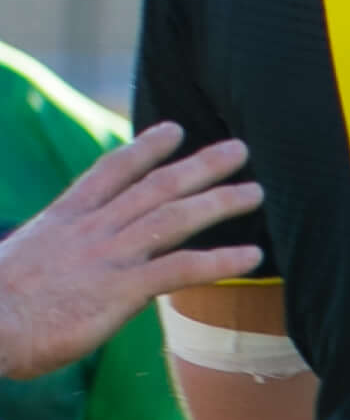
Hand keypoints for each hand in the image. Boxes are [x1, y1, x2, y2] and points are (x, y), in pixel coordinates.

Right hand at [0, 126, 262, 381]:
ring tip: (257, 192)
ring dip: (219, 202)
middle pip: (154, 186)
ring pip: (173, 217)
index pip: (110, 171)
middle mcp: (90, 229)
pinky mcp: (120, 290)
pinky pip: (180, 269)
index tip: (175, 130)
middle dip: (199, 166)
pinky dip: (220, 261)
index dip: (145, 149)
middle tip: (239, 149)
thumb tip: (60, 270)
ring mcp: (107, 256)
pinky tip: (253, 256)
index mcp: (64, 219)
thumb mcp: (22, 268)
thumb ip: (54, 260)